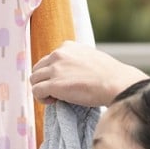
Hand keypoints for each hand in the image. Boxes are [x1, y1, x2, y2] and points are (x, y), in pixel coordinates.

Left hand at [29, 40, 147, 106]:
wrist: (116, 83)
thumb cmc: (109, 75)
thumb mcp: (91, 57)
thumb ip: (77, 61)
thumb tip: (72, 73)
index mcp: (67, 46)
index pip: (49, 59)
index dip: (53, 72)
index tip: (63, 81)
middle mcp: (58, 54)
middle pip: (38, 68)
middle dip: (44, 80)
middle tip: (56, 92)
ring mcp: (55, 69)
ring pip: (34, 79)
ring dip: (41, 89)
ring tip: (54, 98)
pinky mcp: (53, 84)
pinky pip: (36, 91)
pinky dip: (41, 98)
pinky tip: (53, 102)